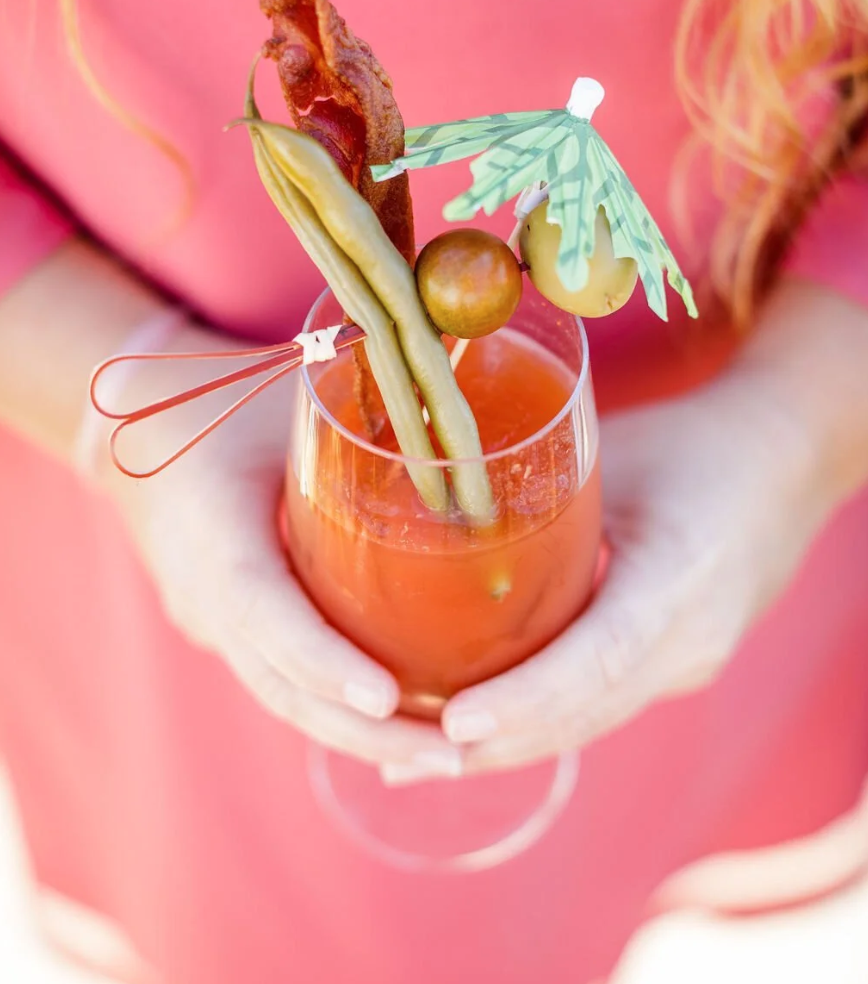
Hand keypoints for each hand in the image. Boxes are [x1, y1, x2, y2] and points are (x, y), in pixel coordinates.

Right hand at [102, 321, 463, 775]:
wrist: (135, 432)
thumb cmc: (224, 407)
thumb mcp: (288, 406)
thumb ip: (361, 429)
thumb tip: (466, 437)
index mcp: (214, 533)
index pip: (264, 613)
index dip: (323, 662)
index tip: (388, 699)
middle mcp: (204, 594)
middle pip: (280, 685)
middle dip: (363, 732)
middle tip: (451, 757)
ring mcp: (208, 621)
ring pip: (282, 696)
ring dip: (357, 735)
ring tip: (443, 757)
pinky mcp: (224, 631)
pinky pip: (280, 678)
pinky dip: (336, 706)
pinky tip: (401, 722)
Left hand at [441, 366, 825, 771]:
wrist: (790, 462)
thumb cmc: (697, 441)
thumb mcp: (613, 452)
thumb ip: (534, 489)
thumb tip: (428, 503)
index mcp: (682, 576)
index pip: (600, 657)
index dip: (525, 698)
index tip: (454, 722)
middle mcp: (694, 638)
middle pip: (589, 713)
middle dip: (499, 743)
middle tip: (408, 757)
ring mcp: (695, 660)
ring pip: (594, 718)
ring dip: (516, 743)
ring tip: (425, 756)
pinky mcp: (683, 662)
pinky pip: (607, 702)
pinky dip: (545, 716)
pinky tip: (485, 723)